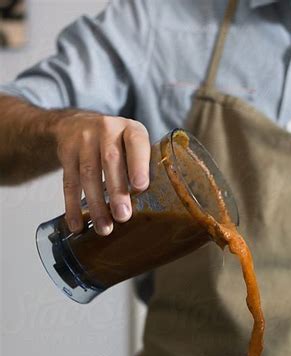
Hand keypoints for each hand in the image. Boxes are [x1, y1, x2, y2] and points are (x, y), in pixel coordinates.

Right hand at [54, 112, 150, 234]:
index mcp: (130, 129)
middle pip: (110, 161)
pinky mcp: (66, 153)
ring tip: (104, 228)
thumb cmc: (117, 142)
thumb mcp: (133, 144)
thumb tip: (156, 206)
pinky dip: (72, 207)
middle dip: (117, 191)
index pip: (136, 144)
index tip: (140, 187)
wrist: (76, 124)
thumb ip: (143, 166)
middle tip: (123, 216)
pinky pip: (69, 183)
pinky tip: (77, 225)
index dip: (138, 165)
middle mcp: (106, 129)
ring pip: (88, 174)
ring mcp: (83, 140)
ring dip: (96, 205)